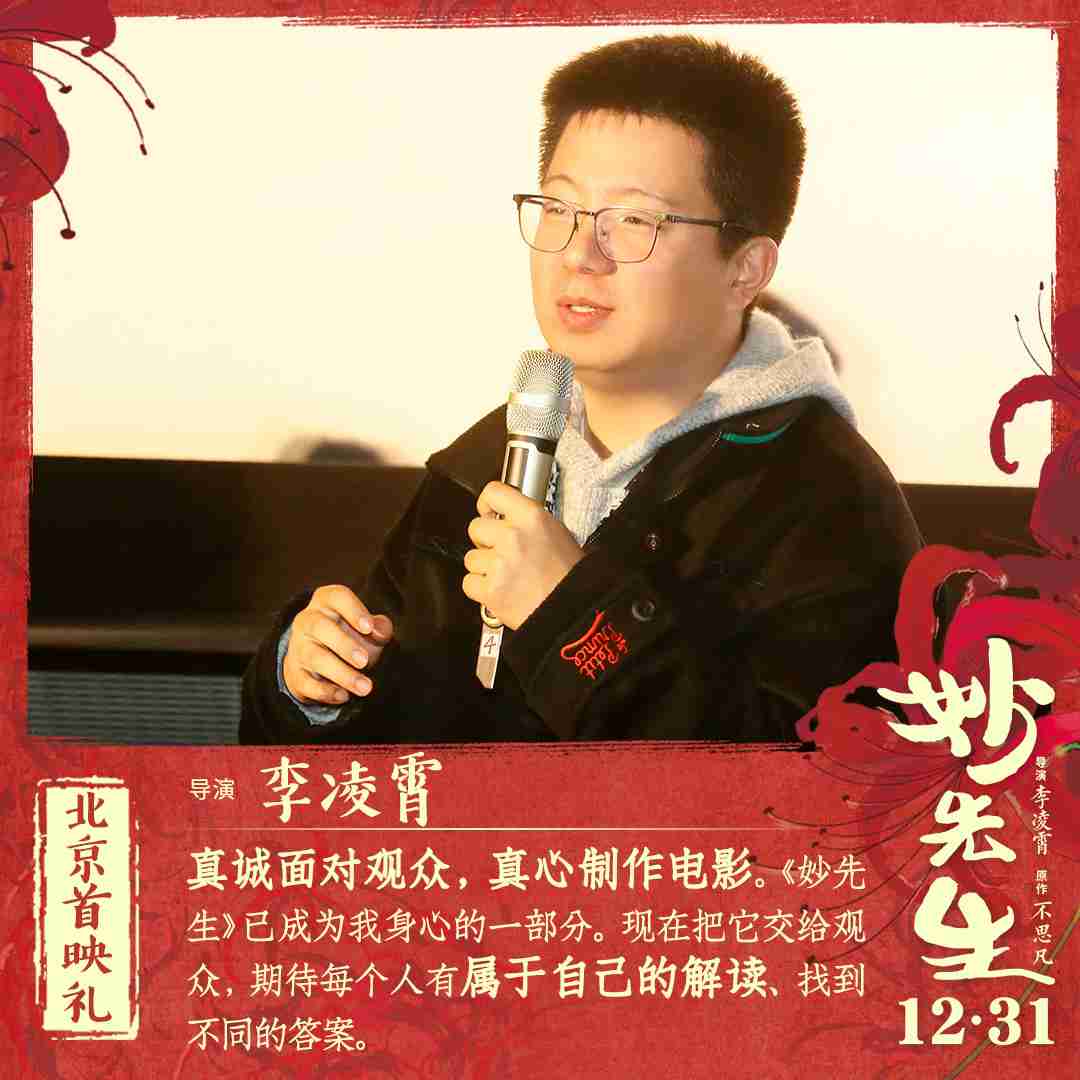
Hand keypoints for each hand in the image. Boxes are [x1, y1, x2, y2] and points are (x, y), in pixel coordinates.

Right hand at [283, 585, 393, 704]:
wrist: (318, 661)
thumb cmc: (350, 636)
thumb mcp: (367, 628)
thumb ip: (380, 627)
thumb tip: (379, 631)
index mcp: (326, 602)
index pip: (337, 597)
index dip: (353, 610)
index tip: (368, 627)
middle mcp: (307, 620)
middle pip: (320, 627)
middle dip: (344, 645)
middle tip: (365, 661)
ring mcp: (298, 647)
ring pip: (315, 657)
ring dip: (341, 674)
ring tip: (365, 687)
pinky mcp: (294, 673)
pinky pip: (306, 682)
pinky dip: (325, 691)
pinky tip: (344, 696)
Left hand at [462, 481, 583, 629]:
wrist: (573, 611)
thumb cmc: (569, 575)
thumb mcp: (557, 533)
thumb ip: (528, 522)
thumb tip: (505, 518)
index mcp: (531, 517)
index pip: (493, 492)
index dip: (487, 504)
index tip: (488, 513)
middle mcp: (512, 536)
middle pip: (475, 527)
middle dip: (485, 541)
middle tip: (502, 553)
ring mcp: (499, 563)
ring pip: (470, 558)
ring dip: (483, 567)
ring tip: (506, 576)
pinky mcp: (490, 590)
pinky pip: (469, 582)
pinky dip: (481, 589)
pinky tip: (500, 590)